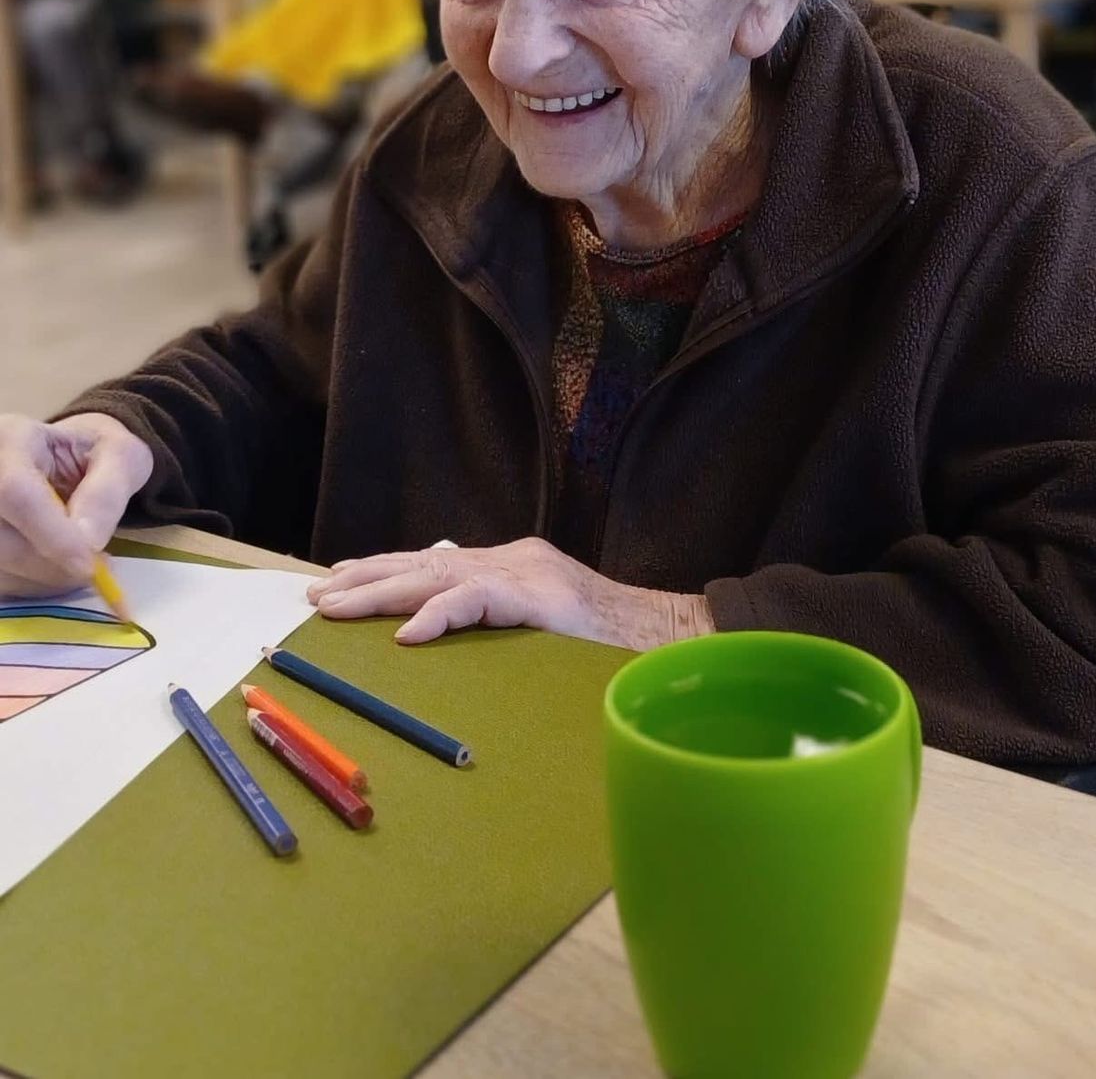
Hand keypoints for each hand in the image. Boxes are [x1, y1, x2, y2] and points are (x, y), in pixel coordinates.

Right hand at [0, 413, 153, 594]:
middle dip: (51, 563)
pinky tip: (59, 569)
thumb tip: (89, 541)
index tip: (88, 564)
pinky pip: (1, 578)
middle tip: (94, 568)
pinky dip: (33, 584)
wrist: (74, 457)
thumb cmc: (97, 452)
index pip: (16, 492)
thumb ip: (107, 492)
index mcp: (13, 438)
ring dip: (44, 578)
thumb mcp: (121, 456)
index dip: (50, 535)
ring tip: (80, 563)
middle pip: (0, 535)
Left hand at [306, 536, 715, 648]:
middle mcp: (512, 559)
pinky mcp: (539, 597)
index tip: (339, 584)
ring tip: (336, 606)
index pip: (434, 563)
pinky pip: (477, 601)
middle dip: (365, 579)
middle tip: (316, 596)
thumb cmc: (611, 645)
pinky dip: (439, 614)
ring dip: (380, 593)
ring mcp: (525, 574)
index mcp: (511, 566)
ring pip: (436, 576)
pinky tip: (408, 633)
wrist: (669, 638)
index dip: (383, 572)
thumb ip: (500, 618)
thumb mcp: (544, 626)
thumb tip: (441, 627)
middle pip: (423, 563)